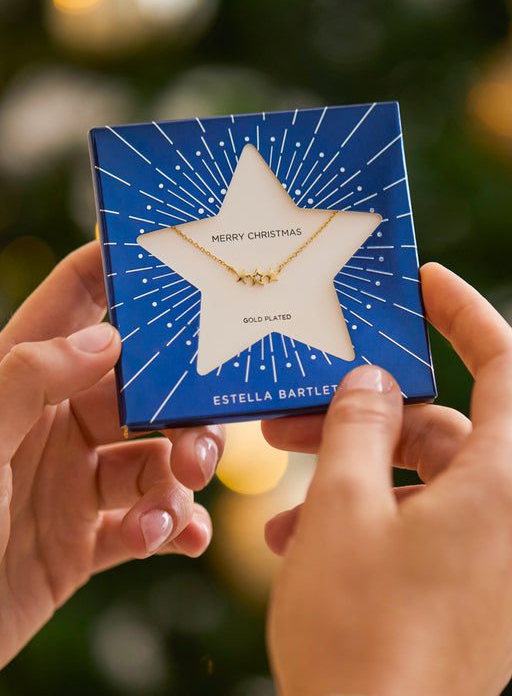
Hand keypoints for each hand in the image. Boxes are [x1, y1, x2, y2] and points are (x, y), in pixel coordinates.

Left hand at [0, 241, 223, 668]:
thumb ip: (30, 378)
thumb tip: (106, 337)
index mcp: (24, 380)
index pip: (76, 301)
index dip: (121, 272)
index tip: (175, 260)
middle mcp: (56, 423)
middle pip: (143, 390)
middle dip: (182, 411)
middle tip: (197, 444)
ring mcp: (75, 483)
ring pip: (156, 458)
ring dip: (181, 478)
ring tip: (172, 510)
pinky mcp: (87, 541)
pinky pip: (149, 522)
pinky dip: (174, 528)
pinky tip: (175, 539)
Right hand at [263, 263, 511, 695]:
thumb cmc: (361, 633)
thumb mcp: (343, 507)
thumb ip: (358, 427)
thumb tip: (371, 382)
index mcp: (503, 484)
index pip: (507, 366)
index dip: (466, 314)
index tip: (425, 284)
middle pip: (444, 432)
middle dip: (366, 418)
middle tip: (293, 416)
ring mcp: (496, 564)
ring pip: (425, 485)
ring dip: (356, 478)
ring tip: (286, 502)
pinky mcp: (471, 599)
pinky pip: (424, 532)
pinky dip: (371, 520)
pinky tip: (307, 542)